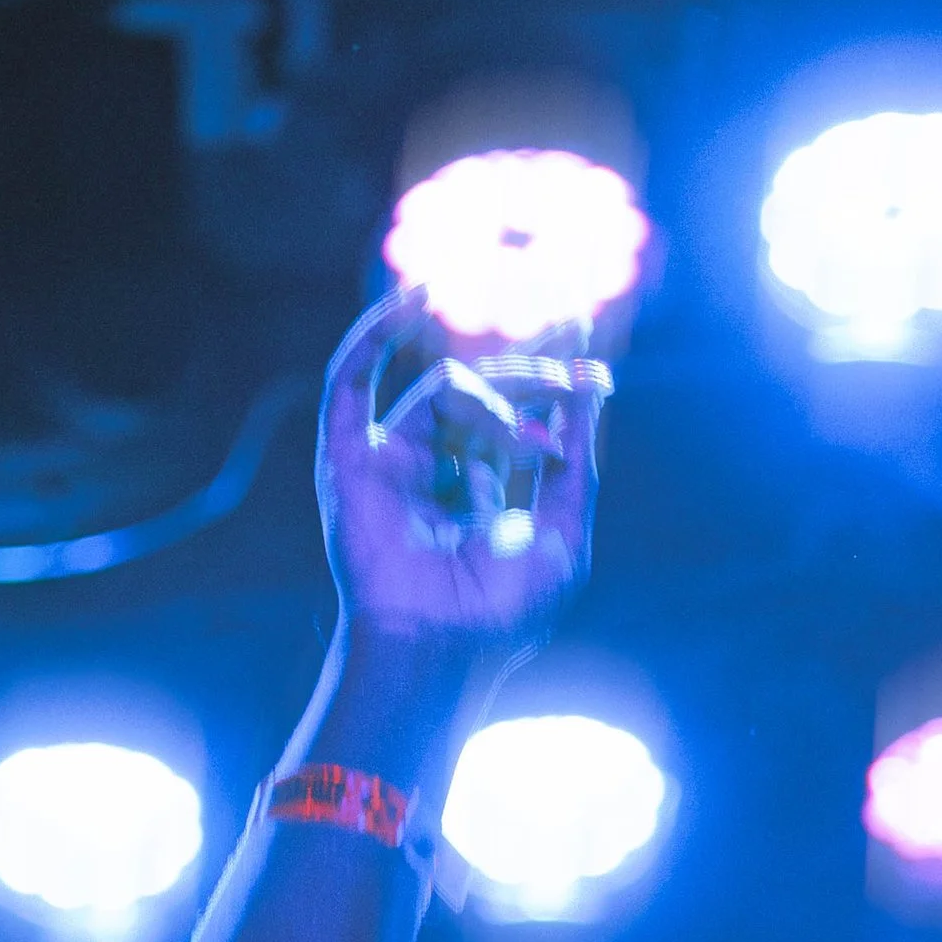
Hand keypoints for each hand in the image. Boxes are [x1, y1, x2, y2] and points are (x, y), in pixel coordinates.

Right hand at [315, 289, 603, 663]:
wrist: (443, 642)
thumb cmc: (504, 610)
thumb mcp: (564, 533)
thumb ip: (576, 464)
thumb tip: (591, 386)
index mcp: (484, 496)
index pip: (515, 419)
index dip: (550, 383)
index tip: (591, 355)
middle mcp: (437, 474)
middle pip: (485, 393)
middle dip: (532, 381)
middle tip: (571, 375)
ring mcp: (393, 462)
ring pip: (446, 387)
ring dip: (492, 401)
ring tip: (518, 441)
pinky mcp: (351, 456)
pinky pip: (353, 377)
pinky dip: (379, 332)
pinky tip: (419, 299)